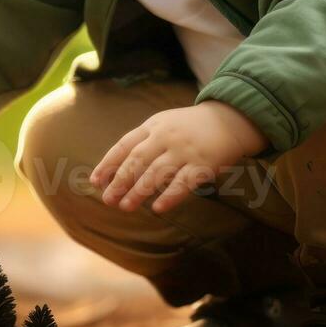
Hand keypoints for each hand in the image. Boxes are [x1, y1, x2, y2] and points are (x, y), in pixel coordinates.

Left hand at [88, 100, 267, 214]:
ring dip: (139, 191)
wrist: (230, 118)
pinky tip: (158, 209)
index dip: (108, 164)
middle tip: (107, 200)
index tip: (95, 181)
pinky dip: (170, 196)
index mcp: (152, 126)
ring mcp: (184, 150)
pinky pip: (183, 183)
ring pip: (156, 173)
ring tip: (125, 206)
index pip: (124, 145)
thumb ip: (143, 142)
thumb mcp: (163, 124)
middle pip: (137, 160)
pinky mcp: (203, 164)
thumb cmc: (190, 127)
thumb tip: (116, 169)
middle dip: (120, 181)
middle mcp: (165, 137)